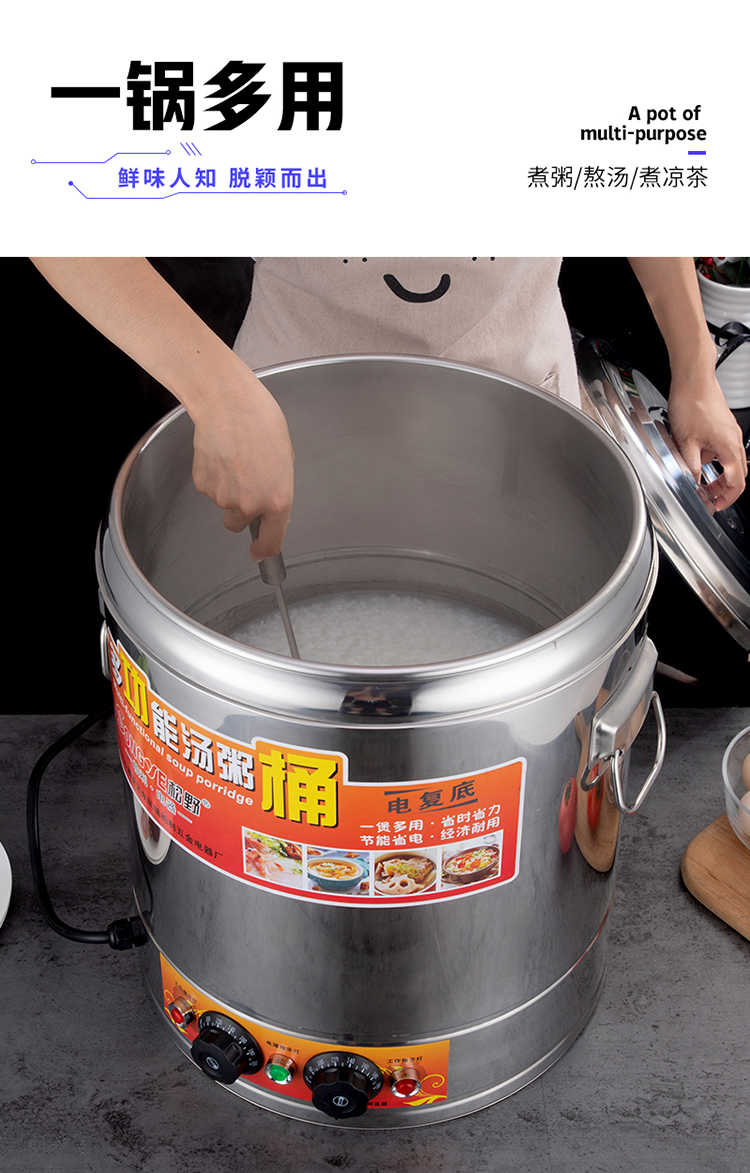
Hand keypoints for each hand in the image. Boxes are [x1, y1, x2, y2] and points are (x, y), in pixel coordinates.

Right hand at [190, 374, 294, 558]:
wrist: (228, 405)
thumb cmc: (261, 422)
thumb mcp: (285, 458)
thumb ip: (278, 488)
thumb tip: (272, 504)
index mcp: (278, 500)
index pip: (271, 541)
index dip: (264, 550)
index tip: (258, 552)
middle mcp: (250, 505)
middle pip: (240, 525)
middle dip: (242, 511)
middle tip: (244, 482)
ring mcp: (223, 497)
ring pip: (224, 504)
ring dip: (228, 489)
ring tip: (234, 458)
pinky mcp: (203, 485)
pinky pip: (209, 488)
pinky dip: (213, 476)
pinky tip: (220, 454)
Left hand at [667, 372, 746, 508]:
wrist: (693, 380)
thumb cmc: (692, 404)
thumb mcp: (685, 442)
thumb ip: (690, 466)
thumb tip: (692, 482)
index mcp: (729, 447)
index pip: (737, 482)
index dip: (727, 498)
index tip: (716, 505)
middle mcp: (734, 440)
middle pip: (738, 473)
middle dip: (725, 488)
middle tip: (710, 496)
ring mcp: (730, 432)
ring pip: (732, 461)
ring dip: (720, 474)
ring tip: (701, 480)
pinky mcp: (723, 426)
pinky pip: (724, 448)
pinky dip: (715, 459)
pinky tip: (697, 456)